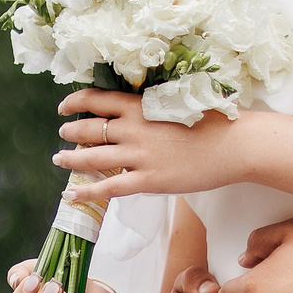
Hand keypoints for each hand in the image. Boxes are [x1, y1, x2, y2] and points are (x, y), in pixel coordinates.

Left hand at [49, 88, 252, 200]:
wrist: (234, 145)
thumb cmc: (213, 122)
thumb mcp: (176, 105)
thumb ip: (152, 111)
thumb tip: (137, 114)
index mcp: (140, 106)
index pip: (97, 99)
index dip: (75, 102)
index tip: (64, 106)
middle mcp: (133, 129)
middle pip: (89, 129)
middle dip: (71, 132)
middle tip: (62, 134)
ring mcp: (139, 156)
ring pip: (92, 157)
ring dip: (71, 159)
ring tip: (59, 159)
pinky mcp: (148, 180)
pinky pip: (109, 187)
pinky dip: (86, 190)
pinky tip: (70, 193)